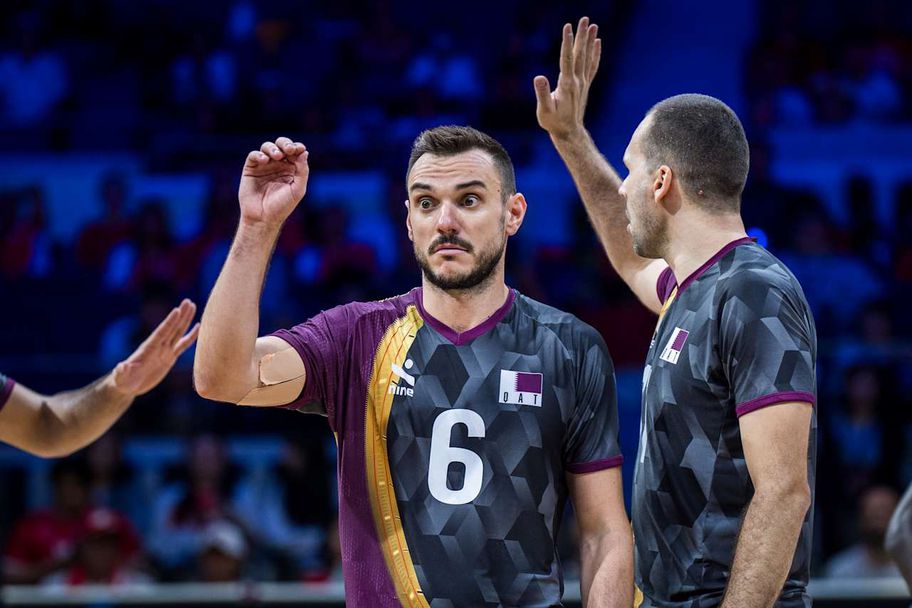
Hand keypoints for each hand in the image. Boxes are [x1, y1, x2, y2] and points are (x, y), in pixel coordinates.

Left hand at [111, 299, 199, 396]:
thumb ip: (122, 371)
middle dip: (180, 315)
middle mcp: (158, 346)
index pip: (161, 333)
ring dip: (186, 320)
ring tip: (193, 306)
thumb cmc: (122, 381)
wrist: (128, 385)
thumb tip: (121, 367)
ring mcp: (164, 351)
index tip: (177, 310)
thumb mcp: (121, 377)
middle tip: (188, 302)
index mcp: (148, 348)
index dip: (169, 322)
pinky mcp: (170, 357)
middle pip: (172, 328)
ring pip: (178, 332)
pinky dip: (191, 336)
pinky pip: (183, 345)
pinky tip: (198, 328)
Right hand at [238, 137, 308, 228]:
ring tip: (277, 156)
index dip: (297, 147)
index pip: (295, 152)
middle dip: (285, 143)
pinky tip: (264, 160)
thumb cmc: (282, 206)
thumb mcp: (297, 189)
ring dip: (273, 148)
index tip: (300, 149)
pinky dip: (259, 155)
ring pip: (267, 147)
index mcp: (291, 168)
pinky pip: (253, 156)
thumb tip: (304, 151)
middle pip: (281, 145)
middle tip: (289, 149)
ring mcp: (264, 165)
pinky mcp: (251, 168)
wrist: (263, 218)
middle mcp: (278, 164)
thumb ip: (302, 171)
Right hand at [534, 17, 600, 140]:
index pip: (566, 59)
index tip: (567, 27)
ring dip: (590, 41)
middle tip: (584, 19)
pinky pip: (592, 66)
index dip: (567, 42)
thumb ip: (542, 94)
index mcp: (566, 85)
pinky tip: (597, 43)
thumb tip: (539, 78)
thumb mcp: (544, 111)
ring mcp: (583, 83)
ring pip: (587, 58)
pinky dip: (595, 53)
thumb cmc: (553, 123)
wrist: (569, 133)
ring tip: (593, 25)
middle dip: (581, 36)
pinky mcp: (584, 85)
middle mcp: (577, 81)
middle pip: (580, 54)